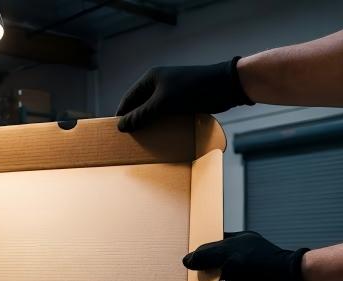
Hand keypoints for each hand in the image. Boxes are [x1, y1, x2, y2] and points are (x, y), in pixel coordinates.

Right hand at [116, 56, 252, 131]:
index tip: (117, 133)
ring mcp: (171, 93)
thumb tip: (121, 126)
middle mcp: (158, 84)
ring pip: (154, 111)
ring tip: (145, 140)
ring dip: (150, 124)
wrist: (225, 86)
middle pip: (140, 105)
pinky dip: (163, 124)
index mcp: (150, 79)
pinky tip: (161, 136)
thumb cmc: (192, 89)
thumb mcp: (163, 103)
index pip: (129, 98)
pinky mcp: (182, 101)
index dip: (122, 114)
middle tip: (131, 139)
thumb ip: (141, 115)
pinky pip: (167, 115)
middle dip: (136, 121)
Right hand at [185, 231, 315, 280]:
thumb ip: (206, 256)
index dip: (199, 253)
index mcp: (238, 246)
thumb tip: (187, 261)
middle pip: (213, 273)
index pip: (214, 247)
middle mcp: (239, 265)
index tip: (184, 261)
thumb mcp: (229, 253)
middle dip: (197, 280)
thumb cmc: (262, 264)